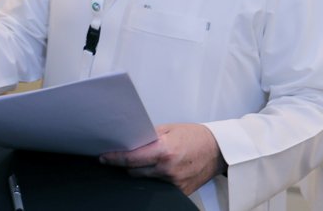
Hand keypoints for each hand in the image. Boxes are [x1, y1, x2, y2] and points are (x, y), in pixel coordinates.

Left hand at [99, 123, 225, 195]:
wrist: (218, 150)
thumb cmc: (195, 136)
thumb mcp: (169, 129)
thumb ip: (148, 136)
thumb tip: (129, 141)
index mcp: (164, 151)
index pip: (131, 159)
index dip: (114, 158)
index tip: (103, 157)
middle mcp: (168, 169)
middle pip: (134, 172)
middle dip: (127, 165)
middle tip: (124, 156)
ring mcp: (174, 183)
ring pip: (145, 180)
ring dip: (141, 172)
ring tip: (146, 161)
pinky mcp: (180, 191)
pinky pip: (159, 186)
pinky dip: (155, 178)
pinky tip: (159, 169)